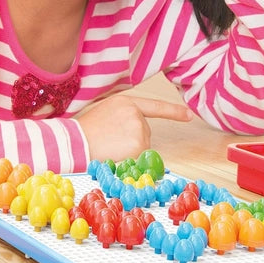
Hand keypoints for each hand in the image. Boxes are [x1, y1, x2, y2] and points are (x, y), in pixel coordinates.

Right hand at [76, 94, 191, 160]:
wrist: (74, 142)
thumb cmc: (84, 132)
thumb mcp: (104, 114)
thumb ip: (124, 118)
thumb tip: (135, 133)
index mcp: (126, 102)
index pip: (155, 106)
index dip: (174, 111)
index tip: (190, 115)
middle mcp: (135, 113)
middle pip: (145, 132)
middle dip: (132, 140)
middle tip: (110, 142)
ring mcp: (138, 128)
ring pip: (143, 146)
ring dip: (130, 151)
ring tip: (110, 147)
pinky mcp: (139, 144)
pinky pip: (141, 157)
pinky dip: (130, 160)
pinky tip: (115, 154)